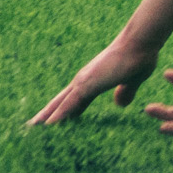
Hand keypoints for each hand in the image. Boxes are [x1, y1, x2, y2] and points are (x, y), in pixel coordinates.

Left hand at [29, 35, 162, 126]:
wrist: (140, 43)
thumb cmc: (140, 56)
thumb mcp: (133, 80)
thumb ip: (126, 91)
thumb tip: (120, 104)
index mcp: (95, 80)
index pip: (75, 100)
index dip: (66, 112)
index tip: (56, 123)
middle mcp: (84, 80)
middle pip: (60, 101)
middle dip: (48, 114)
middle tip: (32, 127)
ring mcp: (83, 82)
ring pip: (59, 104)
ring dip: (46, 118)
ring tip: (32, 129)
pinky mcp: (86, 85)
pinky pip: (68, 105)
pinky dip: (58, 116)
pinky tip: (48, 126)